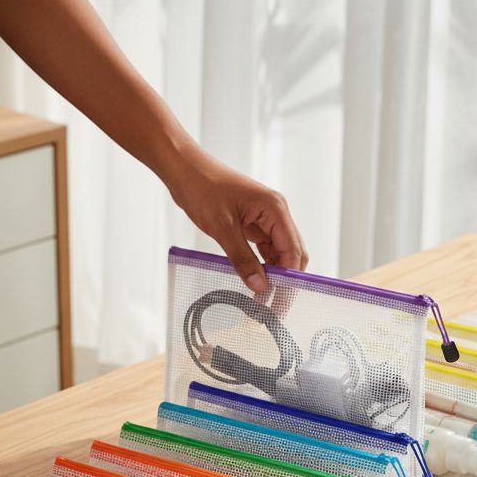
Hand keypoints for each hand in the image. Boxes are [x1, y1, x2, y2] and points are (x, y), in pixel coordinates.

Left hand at [165, 148, 308, 290]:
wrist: (183, 168)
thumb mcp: (222, 228)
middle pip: (291, 253)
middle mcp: (275, 212)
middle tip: (273, 307)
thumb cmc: (202, 188)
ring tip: (263, 299)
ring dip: (273, 274)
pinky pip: (263, 247)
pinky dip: (261, 264)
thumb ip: (243, 259)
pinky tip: (254, 280)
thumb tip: (261, 286)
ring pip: (278, 252)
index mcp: (275, 209)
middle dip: (285, 279)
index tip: (280, 303)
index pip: (293, 251)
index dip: (289, 279)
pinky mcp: (251, 221)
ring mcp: (264, 217)